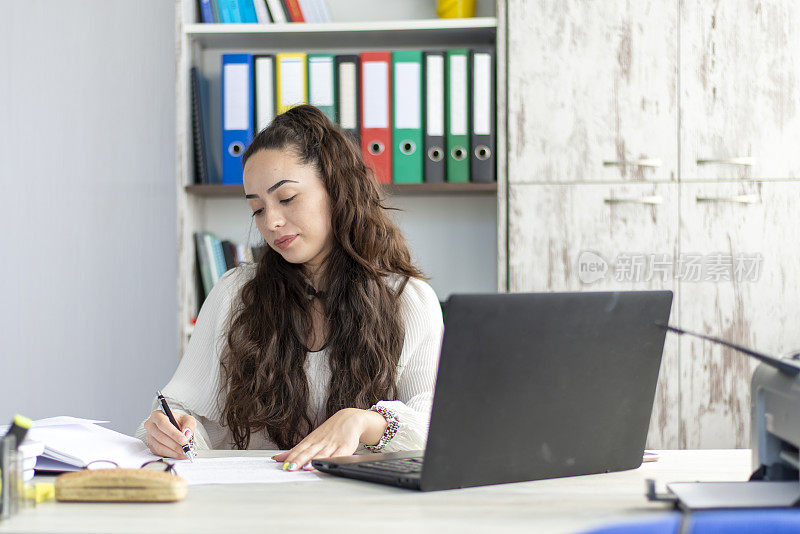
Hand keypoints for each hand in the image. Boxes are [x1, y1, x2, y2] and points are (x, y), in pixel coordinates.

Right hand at [143, 410, 196, 458]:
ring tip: (184, 453)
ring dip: (173, 451)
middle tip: (185, 449)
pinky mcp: (151, 446)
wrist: (175, 427)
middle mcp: (150, 425)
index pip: (163, 424)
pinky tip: (179, 455)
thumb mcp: (188, 419)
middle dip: (175, 444)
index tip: (184, 440)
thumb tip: (186, 434)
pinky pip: (159, 452)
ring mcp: (149, 437)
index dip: (173, 433)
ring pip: (159, 446)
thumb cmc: (180, 422)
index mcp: (157, 415)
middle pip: (161, 436)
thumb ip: (189, 425)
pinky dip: (171, 455)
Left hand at [272, 408, 386, 470]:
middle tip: (290, 468)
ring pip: (321, 454)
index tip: (283, 464)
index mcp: (311, 441)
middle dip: (299, 460)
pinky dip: (331, 460)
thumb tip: (277, 458)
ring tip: (304, 467)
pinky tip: (326, 463)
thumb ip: (296, 450)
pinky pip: (337, 455)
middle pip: (308, 452)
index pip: (299, 449)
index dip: (291, 457)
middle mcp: (320, 442)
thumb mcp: (311, 439)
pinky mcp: (344, 448)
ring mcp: (332, 445)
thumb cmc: (329, 432)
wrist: (349, 419)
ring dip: (313, 460)